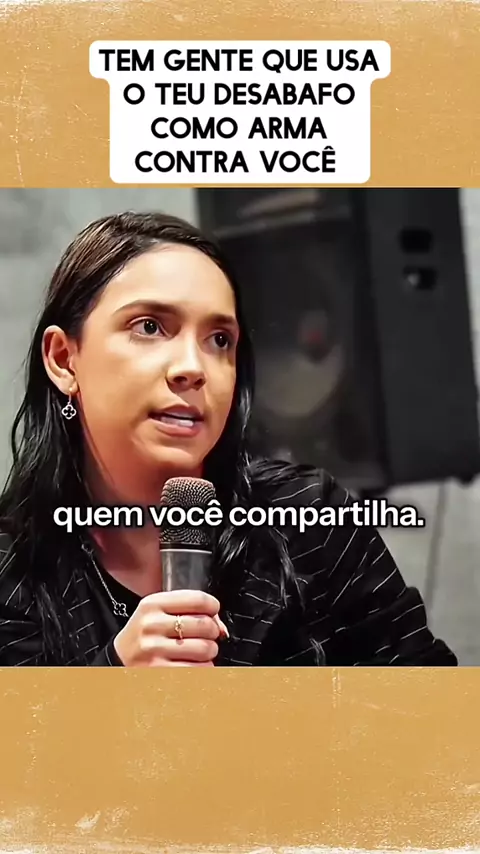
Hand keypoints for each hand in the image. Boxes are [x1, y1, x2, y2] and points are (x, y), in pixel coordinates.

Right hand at [113, 589, 228, 666]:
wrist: (120, 660)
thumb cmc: (146, 635)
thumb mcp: (159, 613)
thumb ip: (190, 612)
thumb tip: (221, 628)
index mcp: (152, 604)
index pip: (197, 599)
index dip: (212, 606)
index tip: (212, 612)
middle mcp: (151, 625)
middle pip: (204, 625)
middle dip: (213, 632)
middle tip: (207, 636)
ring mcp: (154, 650)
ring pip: (204, 649)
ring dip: (210, 652)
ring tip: (201, 652)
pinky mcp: (159, 672)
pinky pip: (198, 670)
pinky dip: (204, 668)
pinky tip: (194, 665)